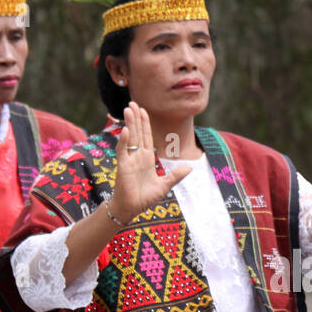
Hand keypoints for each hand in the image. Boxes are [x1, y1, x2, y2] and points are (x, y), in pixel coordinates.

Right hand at [108, 102, 189, 222]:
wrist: (132, 209)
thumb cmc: (144, 198)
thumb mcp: (164, 185)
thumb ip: (175, 176)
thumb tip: (189, 168)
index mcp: (146, 159)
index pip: (146, 137)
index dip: (145, 123)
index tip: (143, 110)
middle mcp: (137, 157)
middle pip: (137, 133)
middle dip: (136, 118)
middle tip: (132, 102)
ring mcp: (129, 160)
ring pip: (129, 138)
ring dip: (129, 124)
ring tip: (128, 109)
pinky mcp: (123, 167)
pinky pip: (123, 151)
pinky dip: (124, 141)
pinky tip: (125, 130)